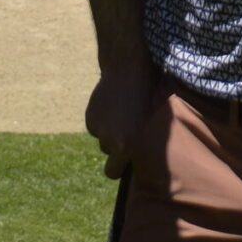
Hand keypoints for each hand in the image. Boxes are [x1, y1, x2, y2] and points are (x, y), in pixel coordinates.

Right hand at [84, 60, 159, 178]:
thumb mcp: (151, 124)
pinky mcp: (89, 116)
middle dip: (114, 150)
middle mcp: (109, 140)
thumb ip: (142, 144)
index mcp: (127, 145)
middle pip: (107, 155)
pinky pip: (95, 126)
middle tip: (126, 134)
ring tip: (123, 114)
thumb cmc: (149, 96)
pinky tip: (113, 106)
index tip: (126, 159)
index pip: (113, 172)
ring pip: (102, 139)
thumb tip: (138, 161)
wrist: (128, 68)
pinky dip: (102, 119)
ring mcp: (97, 128)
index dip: (119, 166)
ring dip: (109, 132)